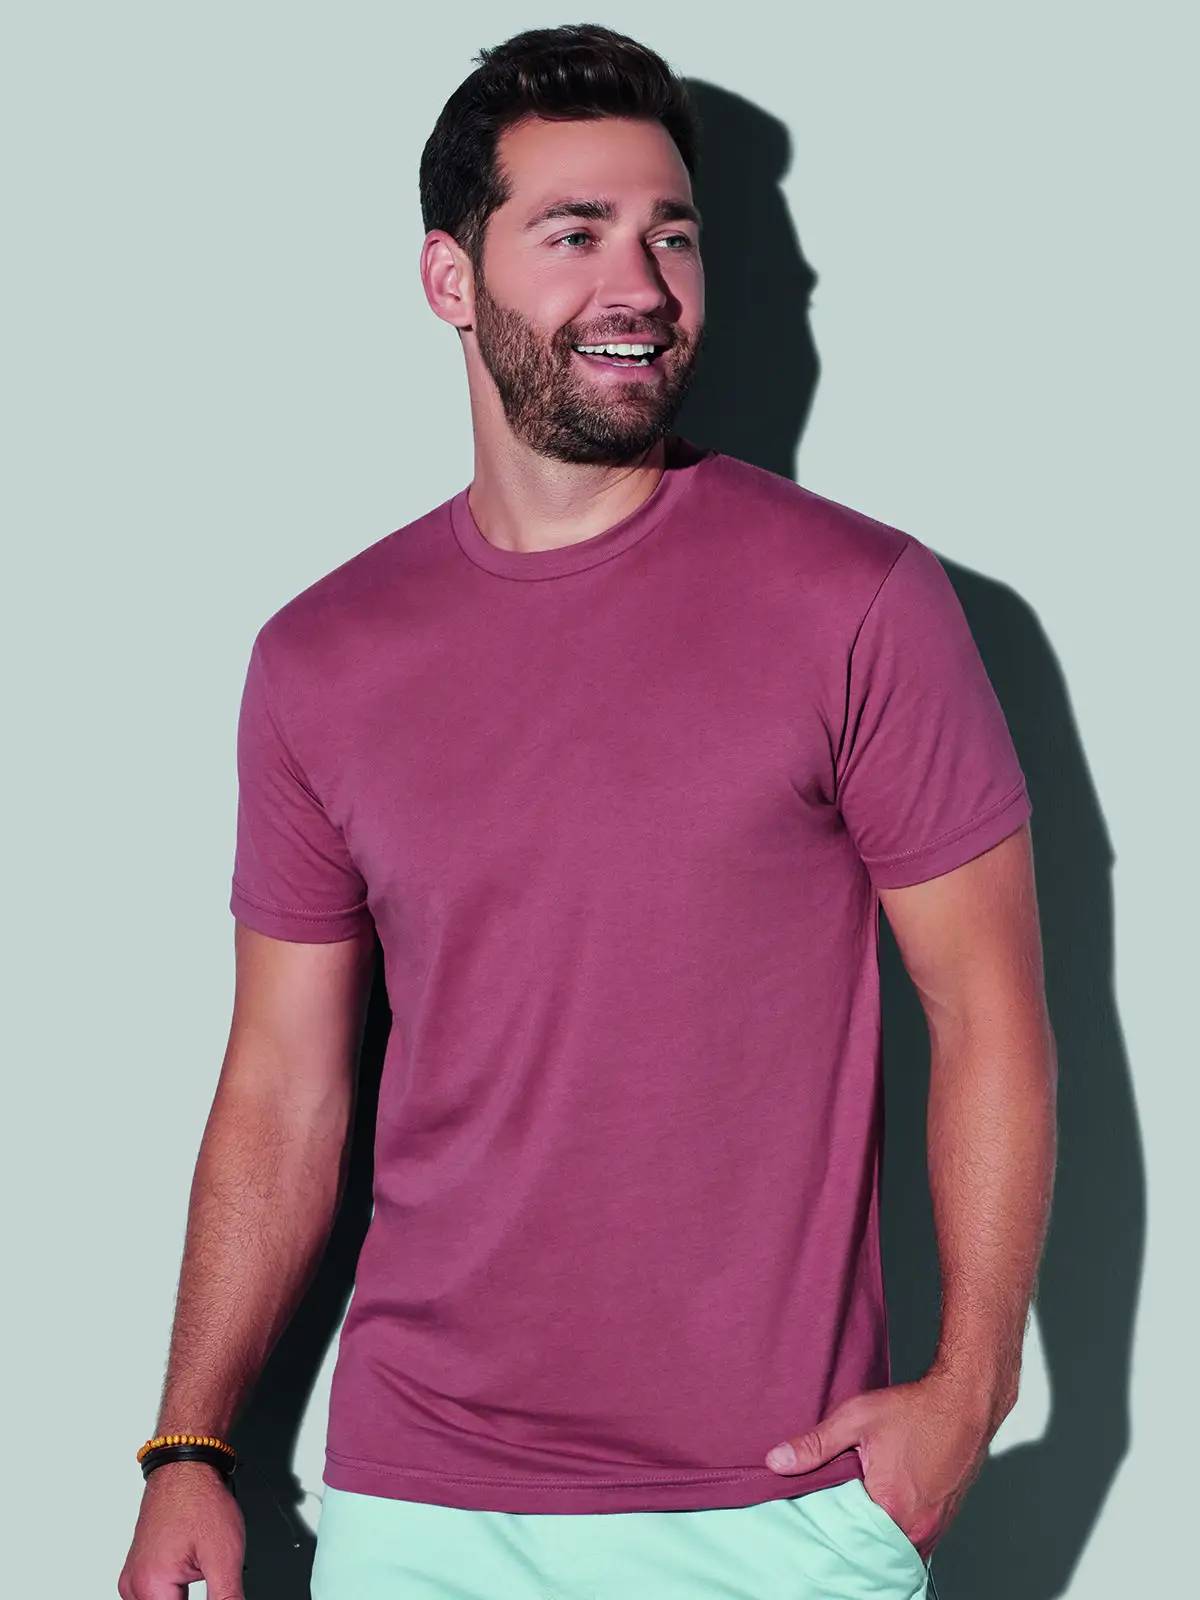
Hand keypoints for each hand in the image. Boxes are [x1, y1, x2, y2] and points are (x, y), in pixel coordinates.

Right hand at [117, 1461, 245, 1598]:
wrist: (186, 1466)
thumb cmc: (200, 1499)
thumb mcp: (225, 1556)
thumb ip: (226, 1597)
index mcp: (150, 1585)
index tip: (217, 1593)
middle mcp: (134, 1585)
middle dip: (192, 1599)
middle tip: (209, 1575)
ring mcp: (133, 1576)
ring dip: (181, 1598)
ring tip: (201, 1568)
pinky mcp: (138, 1568)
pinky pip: (154, 1593)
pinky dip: (173, 1592)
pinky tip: (191, 1571)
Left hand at [763, 1371, 994, 1562]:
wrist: (964, 1403)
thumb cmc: (915, 1409)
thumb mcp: (856, 1419)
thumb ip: (815, 1444)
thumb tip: (777, 1461)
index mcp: (891, 1507)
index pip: (849, 1543)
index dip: (829, 1538)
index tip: (814, 1532)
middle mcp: (917, 1526)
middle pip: (874, 1552)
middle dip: (852, 1546)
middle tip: (832, 1533)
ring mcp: (935, 1527)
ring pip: (897, 1551)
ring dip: (876, 1543)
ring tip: (855, 1526)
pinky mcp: (944, 1521)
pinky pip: (917, 1543)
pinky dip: (897, 1537)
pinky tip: (884, 1518)